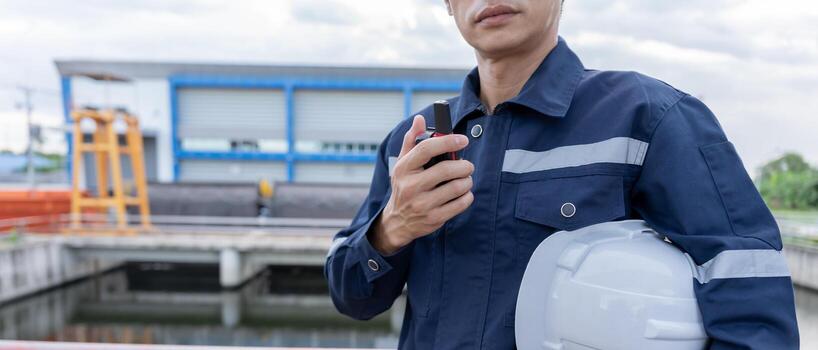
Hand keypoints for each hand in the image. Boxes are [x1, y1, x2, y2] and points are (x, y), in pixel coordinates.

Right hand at [369, 115, 474, 254]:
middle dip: (464, 165)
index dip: (448, 141)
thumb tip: (420, 119)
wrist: (397, 222)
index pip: (426, 149)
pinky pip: (460, 204)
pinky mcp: (434, 218)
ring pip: (457, 187)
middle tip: (467, 166)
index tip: (463, 140)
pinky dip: (467, 196)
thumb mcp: (402, 164)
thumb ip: (412, 141)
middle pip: (446, 170)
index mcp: (404, 169)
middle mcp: (411, 187)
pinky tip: (463, 193)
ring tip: (465, 179)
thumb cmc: (403, 187)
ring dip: (467, 181)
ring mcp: (422, 204)